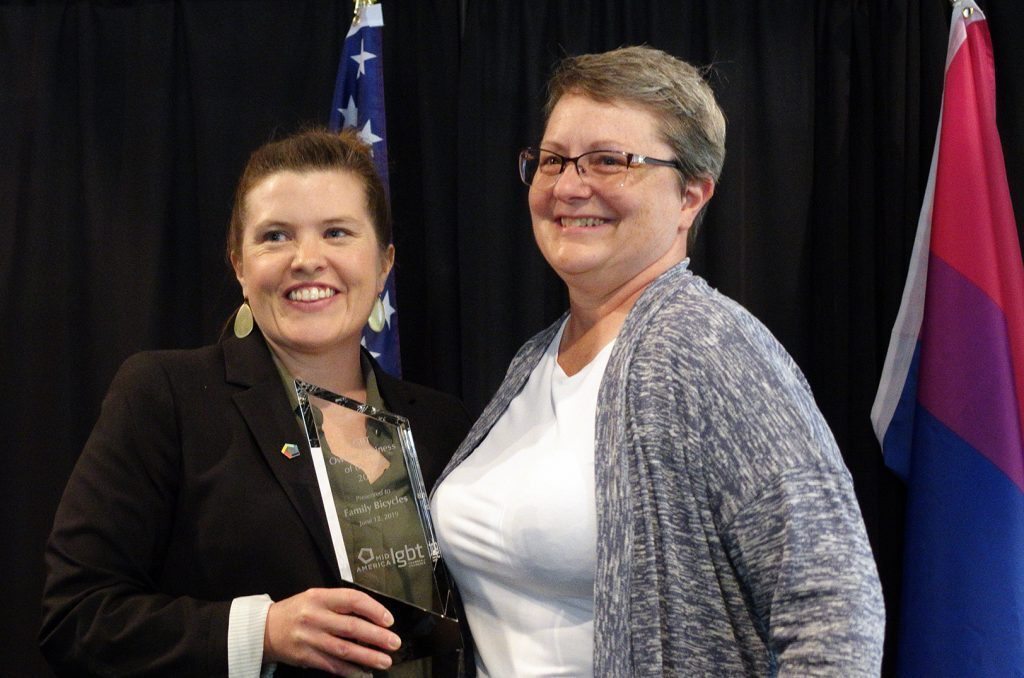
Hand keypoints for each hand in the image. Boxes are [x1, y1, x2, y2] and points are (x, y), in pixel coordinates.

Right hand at [264, 587, 400, 675]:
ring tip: (385, 660)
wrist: (266, 629)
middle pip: (352, 627)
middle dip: (377, 636)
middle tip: (393, 643)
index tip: (388, 620)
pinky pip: (333, 665)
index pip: (353, 600)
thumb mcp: (316, 598)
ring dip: (368, 657)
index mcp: (320, 597)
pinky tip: (363, 672)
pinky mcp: (306, 657)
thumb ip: (340, 604)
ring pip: (344, 649)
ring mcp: (310, 638)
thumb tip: (372, 617)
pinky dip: (350, 670)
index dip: (374, 609)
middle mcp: (315, 617)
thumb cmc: (298, 611)